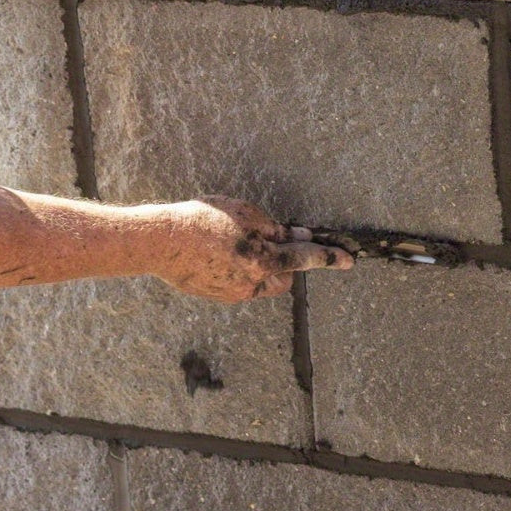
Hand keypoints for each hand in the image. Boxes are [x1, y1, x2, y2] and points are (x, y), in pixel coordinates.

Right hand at [156, 195, 354, 302]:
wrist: (161, 243)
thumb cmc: (202, 221)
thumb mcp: (244, 213)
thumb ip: (275, 228)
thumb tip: (297, 235)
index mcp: (264, 261)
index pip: (305, 258)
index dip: (328, 257)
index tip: (348, 261)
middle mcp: (253, 284)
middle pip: (284, 278)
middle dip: (283, 264)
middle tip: (266, 242)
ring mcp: (234, 294)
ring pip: (261, 283)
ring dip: (260, 268)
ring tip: (234, 245)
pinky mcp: (217, 296)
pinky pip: (239, 286)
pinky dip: (239, 272)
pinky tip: (218, 255)